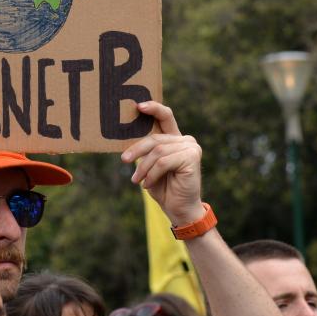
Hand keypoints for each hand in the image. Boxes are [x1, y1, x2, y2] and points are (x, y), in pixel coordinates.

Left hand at [121, 101, 203, 224]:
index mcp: (175, 138)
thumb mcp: (150, 166)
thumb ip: (146, 151)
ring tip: (137, 180)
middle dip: (137, 150)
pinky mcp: (192, 157)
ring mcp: (191, 147)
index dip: (153, 108)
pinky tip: (148, 184)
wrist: (179, 209)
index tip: (138, 106)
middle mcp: (185, 140)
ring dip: (143, 167)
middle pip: (155, 138)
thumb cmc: (163, 188)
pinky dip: (152, 174)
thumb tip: (127, 140)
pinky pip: (163, 161)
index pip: (165, 116)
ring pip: (157, 151)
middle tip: (124, 160)